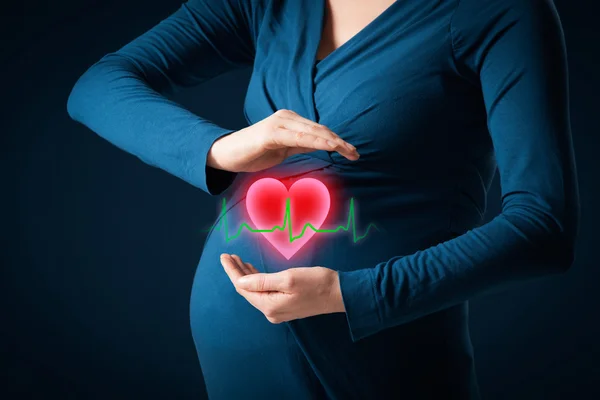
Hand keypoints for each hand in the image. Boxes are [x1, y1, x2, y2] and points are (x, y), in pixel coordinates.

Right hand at [207, 109, 359, 172]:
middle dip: (340, 142)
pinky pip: (299, 138)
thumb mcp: (283, 150)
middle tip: (356, 154)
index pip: (319, 130)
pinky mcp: (271, 133)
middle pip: (320, 129)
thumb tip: (321, 148)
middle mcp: (287, 117)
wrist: (226, 154)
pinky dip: (316, 142)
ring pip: (313, 132)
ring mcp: (279, 123)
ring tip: (349, 152)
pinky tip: (329, 147)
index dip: (338, 140)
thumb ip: (301, 145)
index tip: (353, 152)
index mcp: (290, 121)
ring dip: (333, 142)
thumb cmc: (254, 153)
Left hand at [219, 253, 345, 322]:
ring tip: (238, 260)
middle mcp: (271, 312)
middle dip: (237, 272)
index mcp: (269, 306)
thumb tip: (240, 281)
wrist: (339, 294)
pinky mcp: (285, 306)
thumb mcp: (288, 278)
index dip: (232, 271)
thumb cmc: (316, 283)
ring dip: (246, 275)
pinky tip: (253, 271)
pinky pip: (264, 293)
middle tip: (229, 255)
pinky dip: (257, 280)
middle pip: (247, 290)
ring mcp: (278, 310)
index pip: (243, 287)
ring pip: (255, 291)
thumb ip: (262, 281)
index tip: (223, 256)